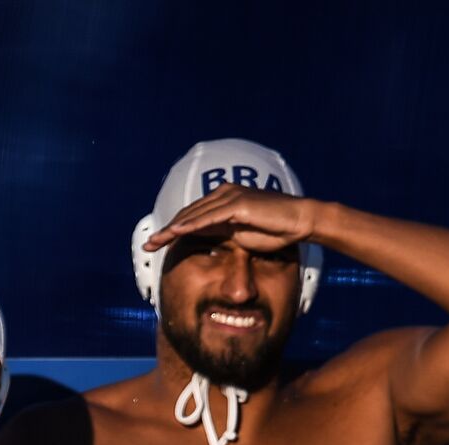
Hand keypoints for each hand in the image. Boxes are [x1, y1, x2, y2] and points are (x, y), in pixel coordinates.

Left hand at [144, 183, 319, 253]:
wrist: (300, 221)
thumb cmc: (276, 229)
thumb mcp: (241, 234)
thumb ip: (221, 233)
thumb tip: (203, 239)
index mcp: (224, 199)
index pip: (193, 216)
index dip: (173, 230)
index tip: (158, 244)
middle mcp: (224, 193)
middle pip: (188, 214)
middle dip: (166, 230)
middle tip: (148, 245)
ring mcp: (230, 197)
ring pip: (193, 215)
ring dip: (171, 229)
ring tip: (154, 242)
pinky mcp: (237, 204)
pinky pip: (208, 218)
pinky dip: (190, 226)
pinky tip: (175, 234)